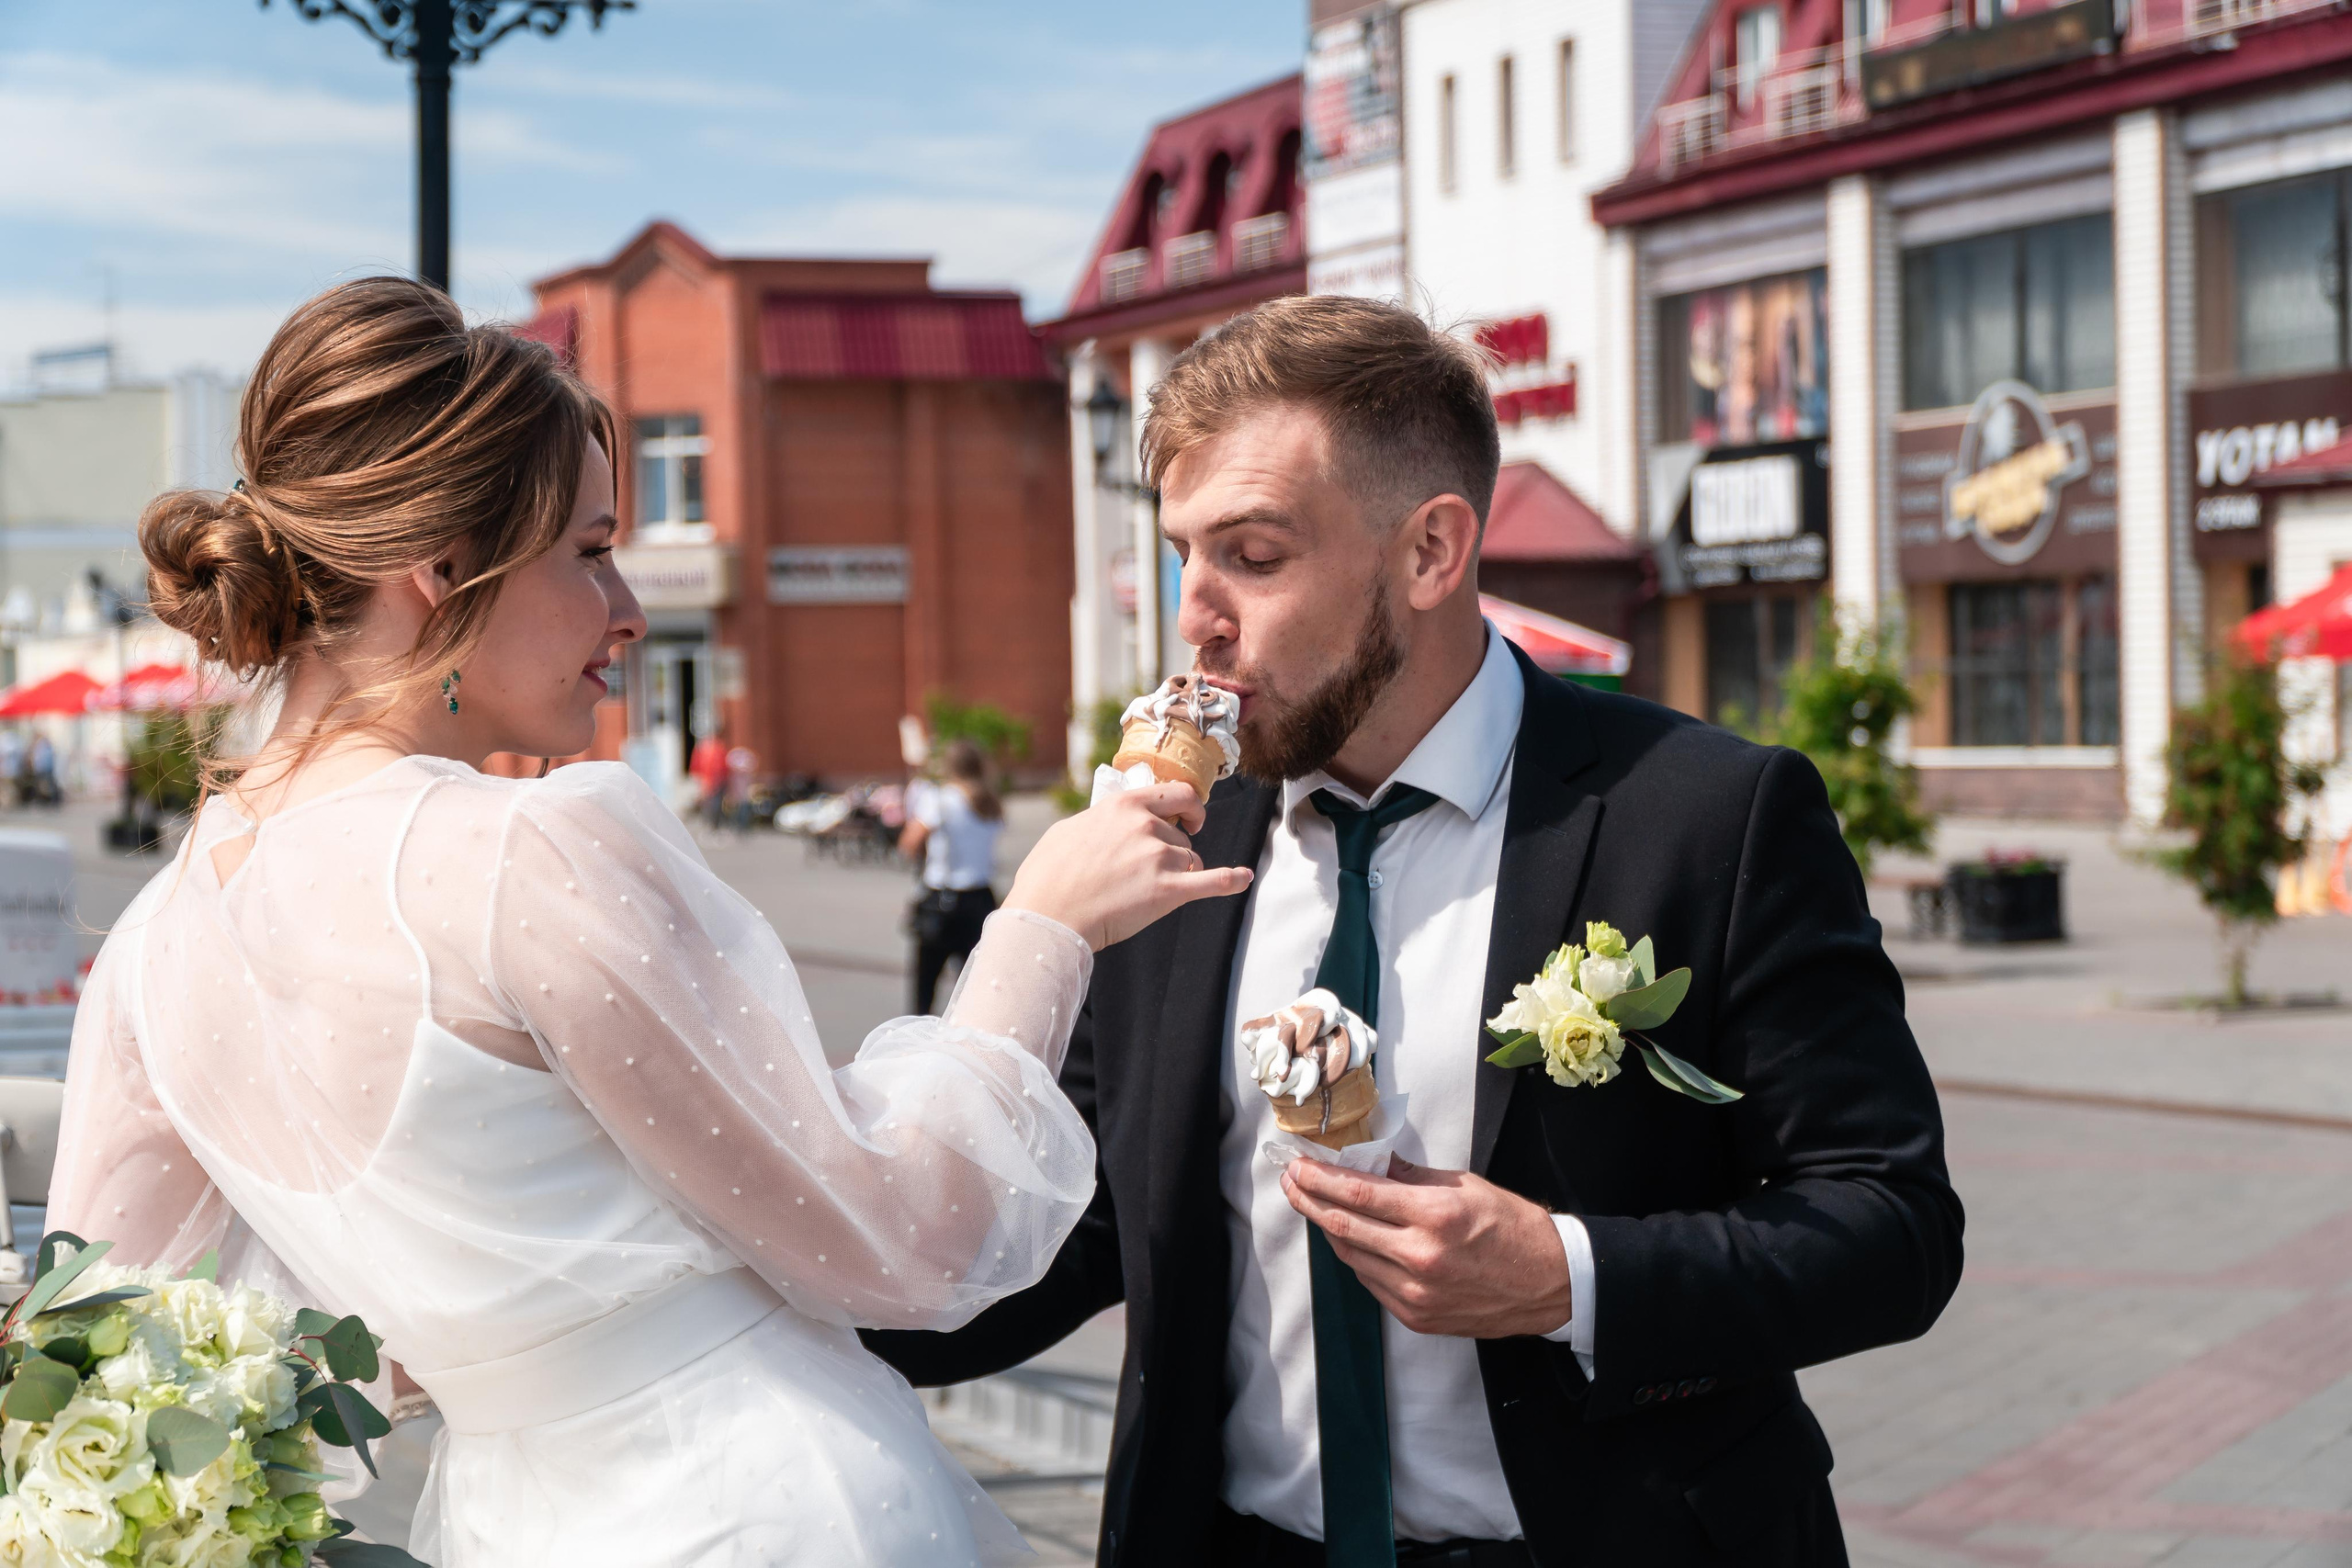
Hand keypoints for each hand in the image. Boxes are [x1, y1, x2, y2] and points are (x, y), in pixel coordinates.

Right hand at [1004, 782, 1251, 949]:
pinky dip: (1232, 881)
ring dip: (1180, 874)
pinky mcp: (1168, 891)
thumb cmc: (1048, 877)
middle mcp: (1146, 825)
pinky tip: (1245, 879)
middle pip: (1183, 835)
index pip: (1176, 793)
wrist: (1048, 916)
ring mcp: (1159, 857)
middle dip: (1179, 847)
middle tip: (1171, 859)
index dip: (1189, 806)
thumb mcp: (1070, 830)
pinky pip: (1212, 882)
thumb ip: (1099, 821)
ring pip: (1191, 861)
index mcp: (1123, 806)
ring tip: (1146, 891)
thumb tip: (1111, 822)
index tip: (1190, 818)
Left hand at [1280, 1155, 1573, 1338]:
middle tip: (1291, 1182)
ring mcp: (1415, 1294)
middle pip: (1343, 1226)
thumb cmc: (1512, 1228)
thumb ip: (1411, 1177)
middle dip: (1308, 1200)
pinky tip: (1352, 1238)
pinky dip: (1356, 1256)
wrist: (1550, 1283)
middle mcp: (1420, 1257)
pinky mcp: (1416, 1318)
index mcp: (1434, 1217)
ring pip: (1351, 1256)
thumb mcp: (1465, 1186)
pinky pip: (1370, 1282)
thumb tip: (1369, 1163)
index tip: (1298, 1166)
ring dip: (1328, 1228)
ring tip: (1315, 1205)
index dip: (1319, 1178)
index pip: (1357, 1194)